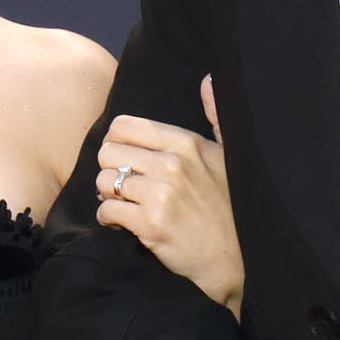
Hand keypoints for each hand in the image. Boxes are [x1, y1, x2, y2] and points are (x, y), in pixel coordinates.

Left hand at [96, 80, 244, 313]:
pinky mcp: (150, 224)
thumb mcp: (228, 155)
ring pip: (103, 182)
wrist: (236, 259)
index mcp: (186, 143)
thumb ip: (215, 116)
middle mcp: (172, 164)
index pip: (124, 126)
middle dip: (110, 169)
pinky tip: (124, 224)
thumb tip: (207, 80)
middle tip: (123, 185)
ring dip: (108, 196)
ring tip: (124, 204)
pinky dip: (108, 219)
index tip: (127, 159)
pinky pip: (106, 212)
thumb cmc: (233, 207)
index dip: (117, 143)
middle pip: (107, 151)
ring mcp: (160, 195)